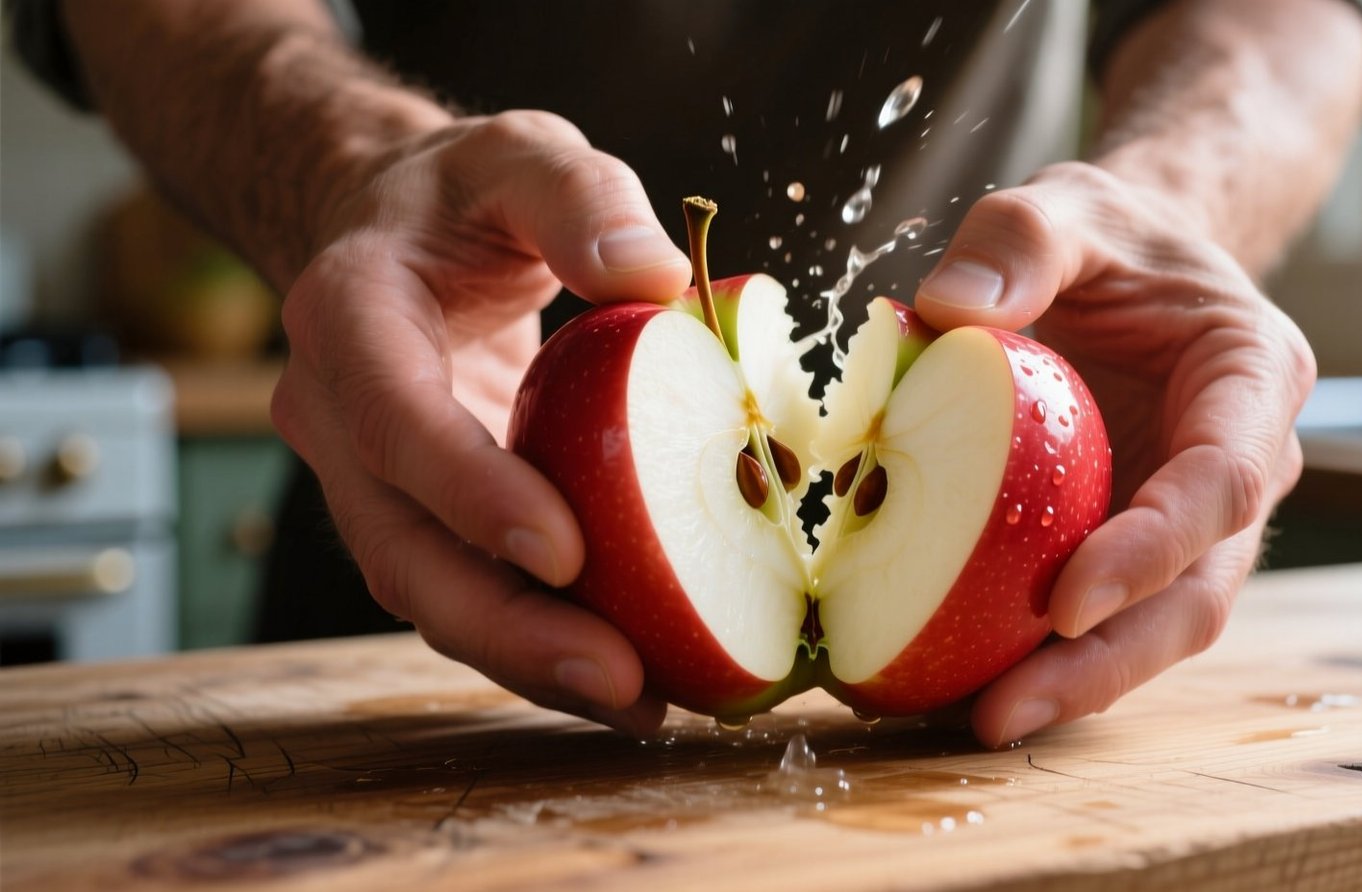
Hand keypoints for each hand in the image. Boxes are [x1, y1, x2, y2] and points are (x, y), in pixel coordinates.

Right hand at [270, 110, 690, 734]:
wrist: (390, 229)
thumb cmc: (462, 194)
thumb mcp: (523, 154)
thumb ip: (581, 197)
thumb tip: (658, 277)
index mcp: (347, 315)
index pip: (391, 415)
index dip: (465, 490)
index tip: (563, 551)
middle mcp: (335, 415)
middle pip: (399, 547)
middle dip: (505, 627)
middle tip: (619, 677)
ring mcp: (368, 481)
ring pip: (429, 595)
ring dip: (527, 661)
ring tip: (642, 701)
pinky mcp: (416, 517)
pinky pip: (466, 593)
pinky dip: (538, 644)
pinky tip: (628, 676)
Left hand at [913, 161, 1315, 746]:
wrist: (1123, 265)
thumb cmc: (1105, 236)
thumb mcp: (1063, 206)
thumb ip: (1016, 241)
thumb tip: (939, 314)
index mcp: (1251, 378)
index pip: (1223, 481)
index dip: (1153, 550)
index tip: (1065, 598)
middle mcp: (1240, 465)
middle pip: (1199, 591)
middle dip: (1109, 662)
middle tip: (1006, 709)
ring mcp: (1189, 520)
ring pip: (1155, 626)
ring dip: (1074, 682)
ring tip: (976, 721)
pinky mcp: (1131, 546)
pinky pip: (1099, 614)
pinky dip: (1042, 654)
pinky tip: (961, 683)